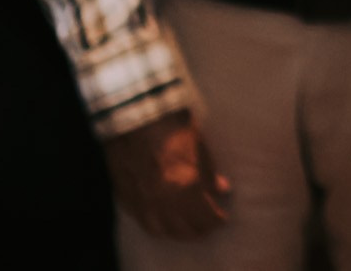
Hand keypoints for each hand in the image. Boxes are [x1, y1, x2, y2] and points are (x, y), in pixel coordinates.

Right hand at [102, 110, 229, 240]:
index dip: (217, 220)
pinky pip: (143, 222)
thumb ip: (210, 175)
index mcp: (186, 189)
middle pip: (185, 229)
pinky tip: (163, 224)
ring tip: (188, 229)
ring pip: (162, 231)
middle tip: (208, 226)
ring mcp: (143, 202)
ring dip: (178, 232)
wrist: (138, 118)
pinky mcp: (127, 197)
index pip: (206, 218)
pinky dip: (156, 226)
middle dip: (200, 229)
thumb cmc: (174, 129)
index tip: (223, 218)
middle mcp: (164, 201)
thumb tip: (222, 190)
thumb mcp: (201, 149)